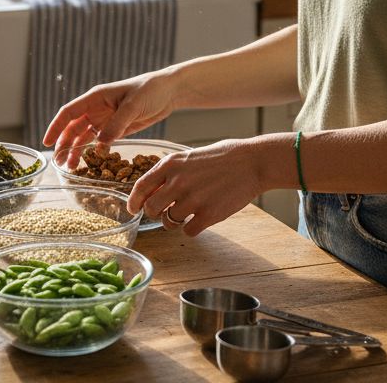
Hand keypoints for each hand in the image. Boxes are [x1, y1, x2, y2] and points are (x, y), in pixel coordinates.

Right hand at [42, 71, 178, 166]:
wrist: (169, 92)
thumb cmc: (150, 90)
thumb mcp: (133, 105)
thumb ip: (117, 123)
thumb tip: (100, 143)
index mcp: (95, 97)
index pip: (69, 113)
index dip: (56, 127)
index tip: (47, 142)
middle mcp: (97, 109)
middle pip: (73, 128)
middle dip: (64, 144)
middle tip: (59, 162)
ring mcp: (106, 119)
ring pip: (84, 136)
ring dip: (77, 150)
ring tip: (71, 167)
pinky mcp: (116, 128)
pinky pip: (100, 141)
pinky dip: (93, 152)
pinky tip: (90, 163)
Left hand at [128, 139, 262, 236]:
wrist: (252, 162)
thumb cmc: (222, 157)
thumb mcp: (189, 156)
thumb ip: (169, 172)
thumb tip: (151, 191)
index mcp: (171, 164)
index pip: (140, 187)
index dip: (134, 201)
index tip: (133, 209)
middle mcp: (178, 182)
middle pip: (151, 209)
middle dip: (155, 213)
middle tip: (165, 211)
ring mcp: (193, 199)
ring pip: (169, 222)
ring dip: (175, 221)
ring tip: (188, 212)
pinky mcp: (208, 215)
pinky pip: (188, 231)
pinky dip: (192, 228)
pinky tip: (201, 218)